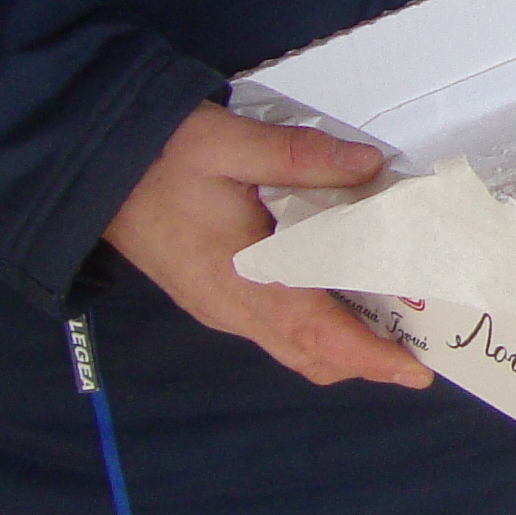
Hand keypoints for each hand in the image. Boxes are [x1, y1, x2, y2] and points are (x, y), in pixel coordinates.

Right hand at [102, 103, 432, 389]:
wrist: (92, 172)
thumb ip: (301, 156)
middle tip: (423, 337)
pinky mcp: (216, 296)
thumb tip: (368, 166)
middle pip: (314, 355)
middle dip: (369, 357)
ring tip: (395, 315)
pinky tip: (343, 287)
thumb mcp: (228, 143)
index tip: (415, 371)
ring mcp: (223, 308)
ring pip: (295, 346)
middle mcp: (235, 309)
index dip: (371, 357)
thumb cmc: (158, 158)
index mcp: (245, 282)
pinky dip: (318, 324)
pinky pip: (276, 328)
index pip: (319, 336)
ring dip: (344, 342)